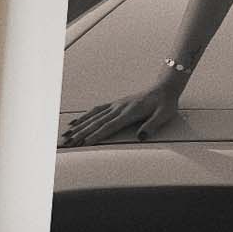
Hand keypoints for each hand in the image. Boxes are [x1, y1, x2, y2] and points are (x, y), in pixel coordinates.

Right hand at [62, 66, 190, 145]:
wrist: (164, 88)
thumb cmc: (165, 103)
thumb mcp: (164, 115)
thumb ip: (153, 125)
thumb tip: (141, 137)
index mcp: (130, 112)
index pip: (110, 126)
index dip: (96, 135)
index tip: (85, 143)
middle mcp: (119, 108)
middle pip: (97, 122)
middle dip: (81, 133)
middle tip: (69, 142)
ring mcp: (116, 105)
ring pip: (93, 116)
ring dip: (79, 126)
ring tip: (67, 134)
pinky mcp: (116, 104)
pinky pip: (96, 110)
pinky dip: (85, 116)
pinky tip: (76, 122)